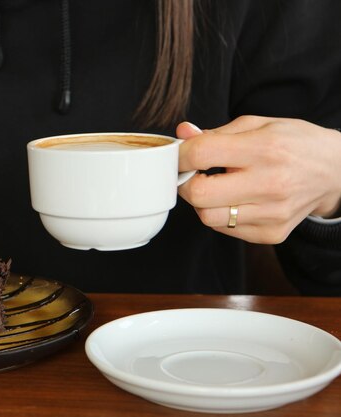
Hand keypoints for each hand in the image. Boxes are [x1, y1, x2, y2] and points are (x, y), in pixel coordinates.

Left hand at [177, 116, 340, 243]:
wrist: (336, 172)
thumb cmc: (294, 143)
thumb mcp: (259, 125)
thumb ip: (216, 132)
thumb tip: (182, 133)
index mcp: (265, 149)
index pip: (201, 155)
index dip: (180, 155)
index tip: (179, 155)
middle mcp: (270, 184)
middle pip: (198, 194)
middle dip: (186, 182)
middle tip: (193, 173)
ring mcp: (272, 213)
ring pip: (207, 217)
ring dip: (202, 202)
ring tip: (216, 186)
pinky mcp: (271, 233)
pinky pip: (224, 228)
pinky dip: (220, 214)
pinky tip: (233, 199)